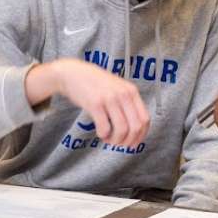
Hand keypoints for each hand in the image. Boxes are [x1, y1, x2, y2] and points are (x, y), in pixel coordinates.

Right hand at [35, 58, 149, 147]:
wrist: (73, 73)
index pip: (145, 119)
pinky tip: (100, 133)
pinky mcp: (95, 104)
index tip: (133, 143)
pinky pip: (105, 128)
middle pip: (135, 127)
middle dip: (128, 141)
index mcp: (131, 91)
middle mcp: (123, 94)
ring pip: (122, 130)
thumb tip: (136, 130)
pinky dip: (103, 135)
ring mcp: (109, 98)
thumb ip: (128, 103)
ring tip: (108, 139)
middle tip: (119, 144)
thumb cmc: (96, 84)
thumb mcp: (117, 88)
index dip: (141, 136)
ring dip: (115, 140)